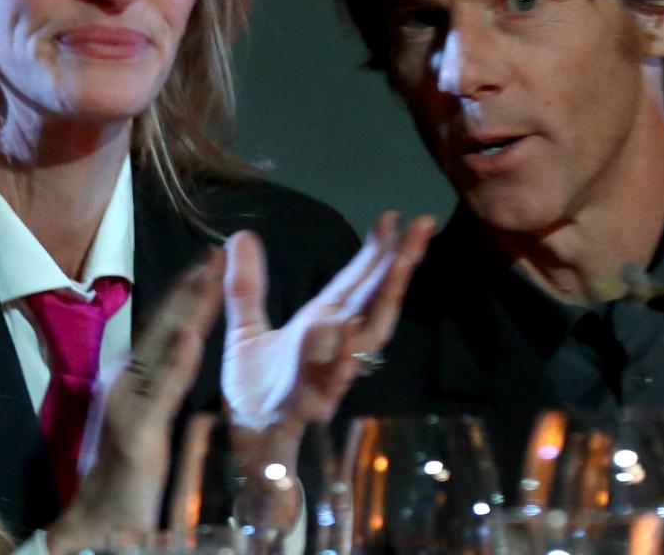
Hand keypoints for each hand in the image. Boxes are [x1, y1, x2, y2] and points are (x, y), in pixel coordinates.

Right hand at [46, 253, 225, 554]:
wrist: (97, 520)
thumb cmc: (126, 473)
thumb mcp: (146, 416)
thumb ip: (160, 381)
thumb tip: (179, 345)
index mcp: (130, 376)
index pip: (163, 325)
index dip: (186, 292)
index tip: (211, 260)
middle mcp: (124, 380)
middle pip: (163, 325)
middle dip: (190, 287)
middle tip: (216, 251)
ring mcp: (127, 402)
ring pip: (163, 346)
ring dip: (186, 309)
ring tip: (209, 275)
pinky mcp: (137, 430)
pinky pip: (161, 391)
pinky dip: (176, 362)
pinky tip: (193, 336)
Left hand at [221, 212, 436, 441]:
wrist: (247, 448)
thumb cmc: (255, 392)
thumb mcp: (246, 331)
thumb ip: (246, 287)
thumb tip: (243, 235)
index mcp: (321, 326)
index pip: (356, 282)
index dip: (376, 251)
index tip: (392, 216)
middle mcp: (331, 349)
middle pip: (375, 302)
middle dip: (399, 267)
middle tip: (420, 228)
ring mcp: (323, 378)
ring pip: (361, 342)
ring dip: (379, 304)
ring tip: (395, 265)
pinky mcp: (303, 408)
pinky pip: (323, 385)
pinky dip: (335, 362)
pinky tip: (343, 335)